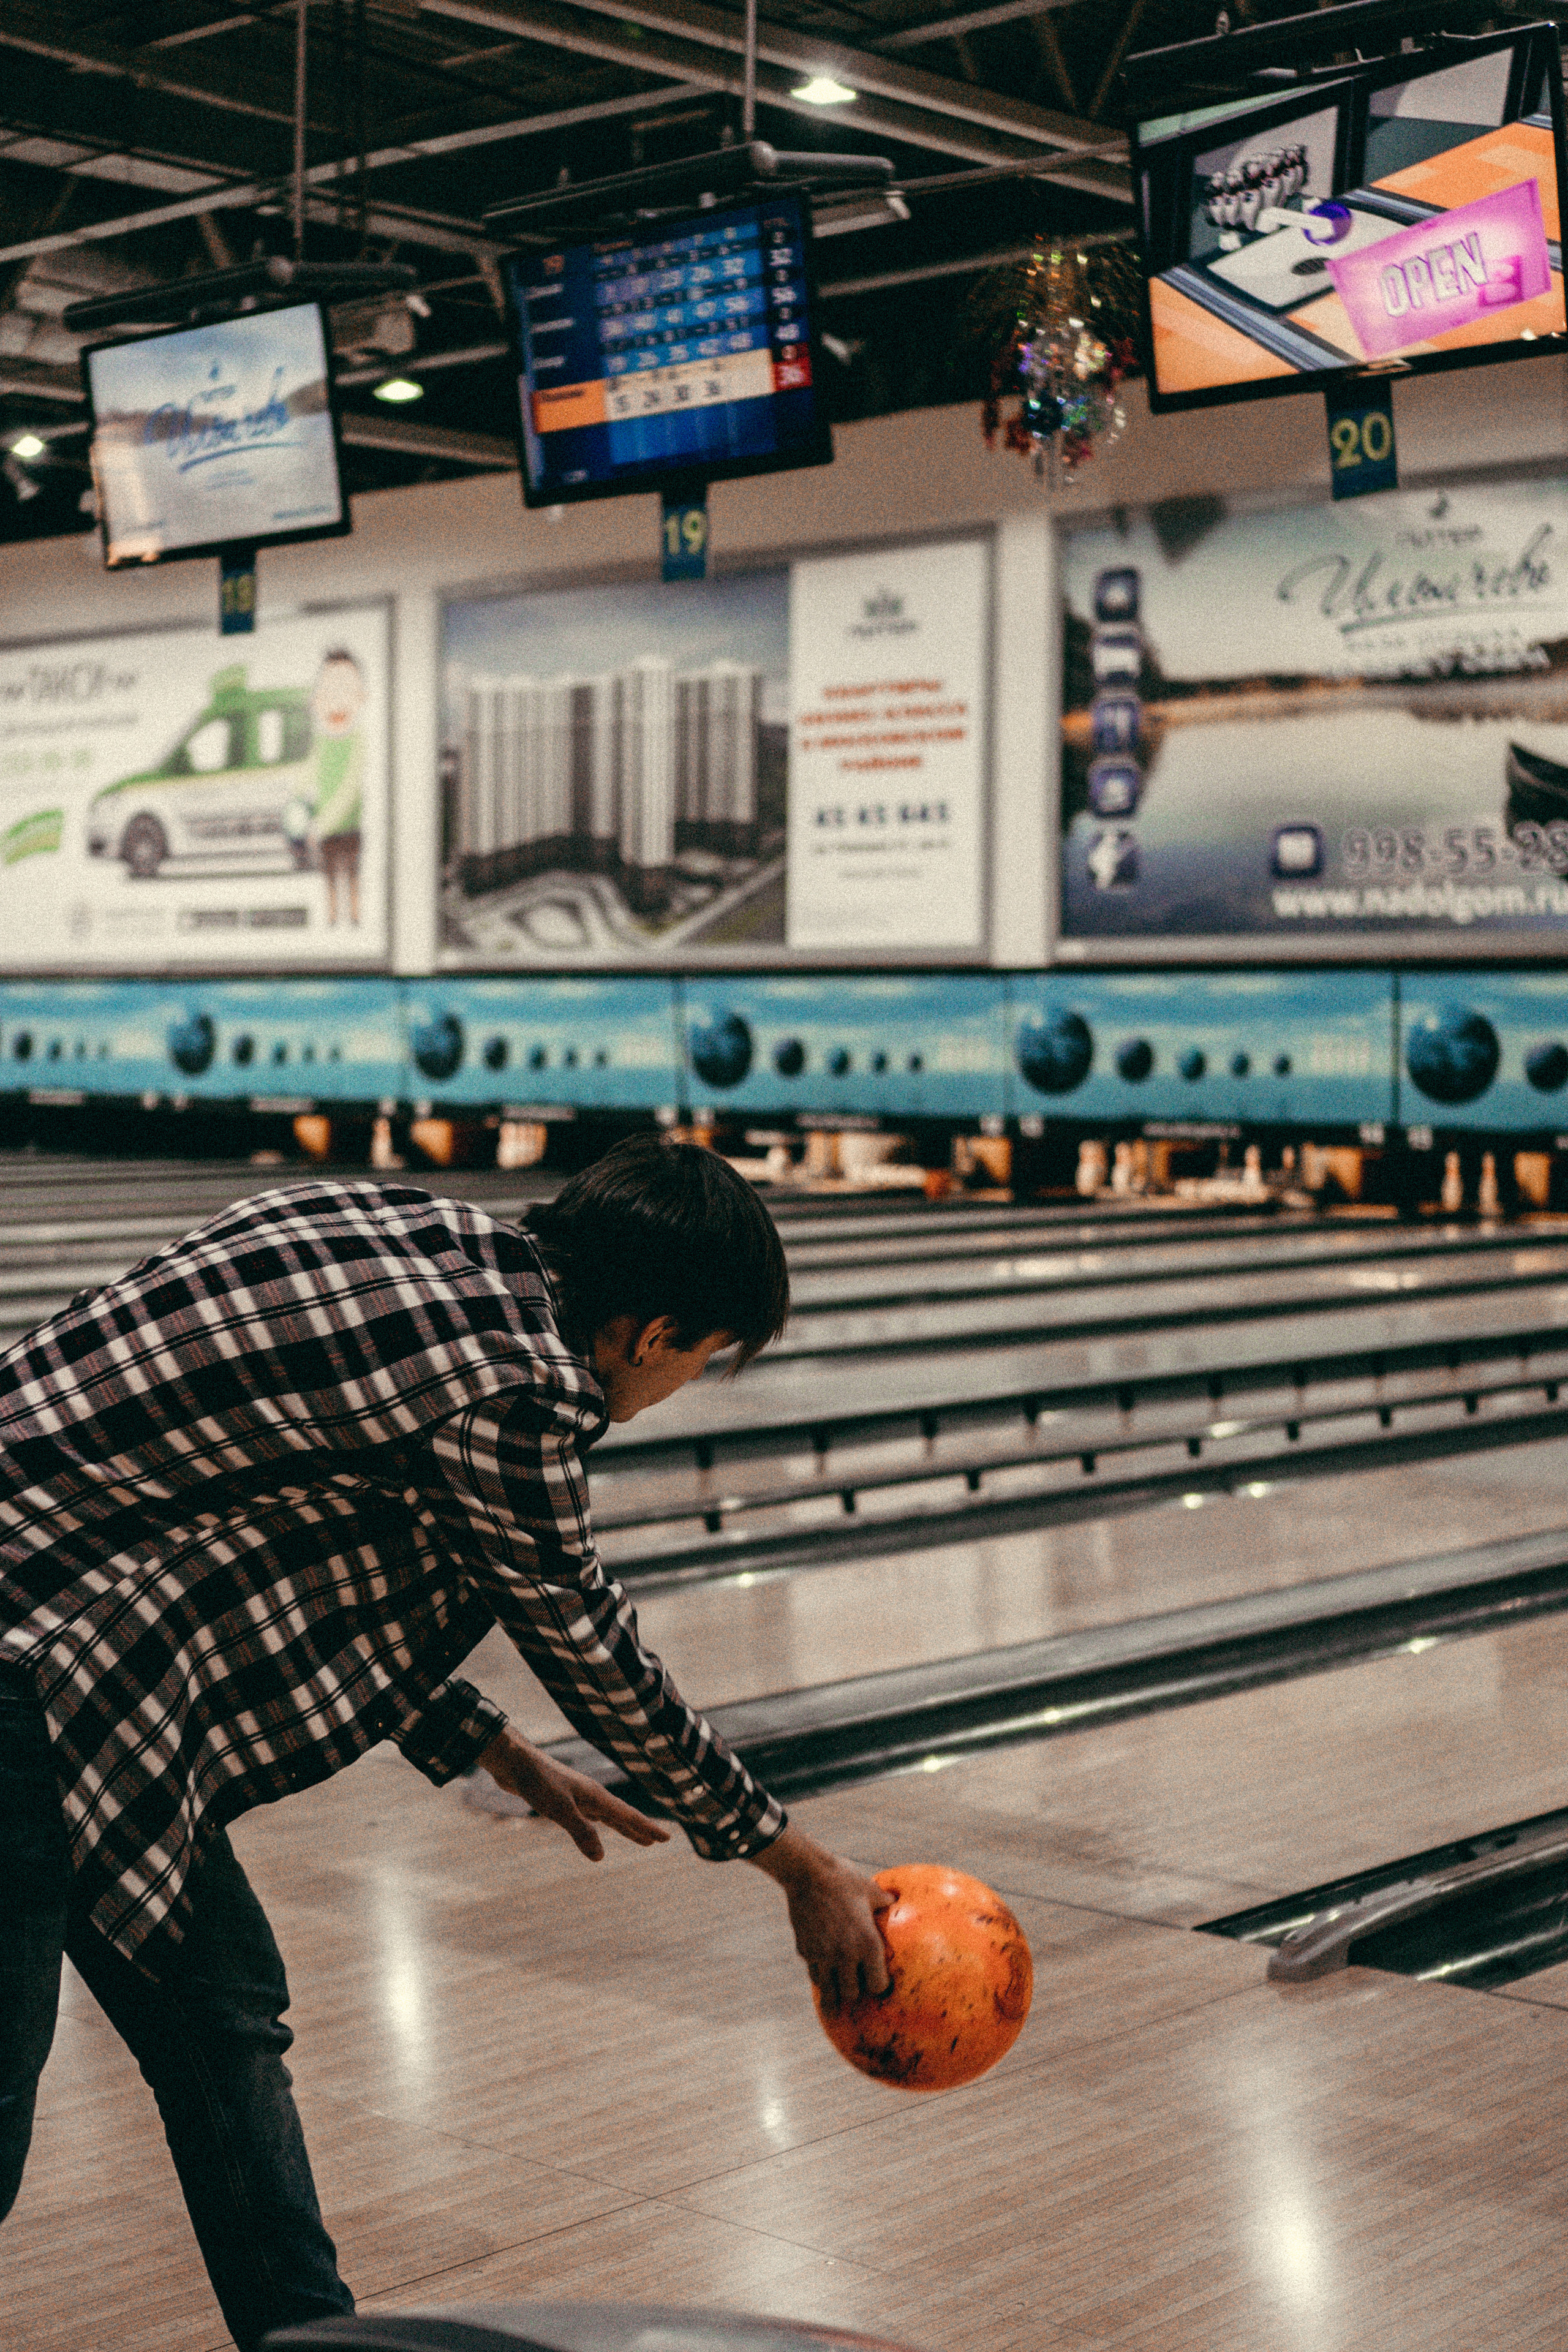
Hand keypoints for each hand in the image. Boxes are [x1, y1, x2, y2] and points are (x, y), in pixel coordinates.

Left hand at [477, 1728, 670, 1862]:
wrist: (513, 1761)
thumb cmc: (537, 1782)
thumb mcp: (559, 1810)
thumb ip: (581, 1832)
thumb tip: (600, 1858)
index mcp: (595, 1796)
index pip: (627, 1816)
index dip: (646, 1828)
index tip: (666, 1839)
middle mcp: (590, 1795)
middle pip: (620, 1815)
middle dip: (638, 1829)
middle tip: (656, 1841)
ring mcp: (577, 1794)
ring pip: (605, 1815)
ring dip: (621, 1826)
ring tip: (634, 1836)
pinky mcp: (562, 1797)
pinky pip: (589, 1814)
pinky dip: (600, 1823)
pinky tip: (594, 1824)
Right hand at [748, 1824, 893, 2012]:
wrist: (808, 1873)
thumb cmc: (844, 1880)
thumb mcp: (870, 1890)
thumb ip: (885, 1902)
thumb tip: (896, 1900)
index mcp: (867, 1944)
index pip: (877, 1985)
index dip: (880, 1987)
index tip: (879, 1984)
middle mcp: (845, 1955)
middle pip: (852, 1993)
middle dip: (856, 1991)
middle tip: (858, 1988)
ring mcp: (822, 1955)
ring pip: (828, 1990)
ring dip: (834, 1993)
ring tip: (835, 2002)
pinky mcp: (805, 1950)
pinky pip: (813, 1973)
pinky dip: (819, 1975)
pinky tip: (821, 1972)